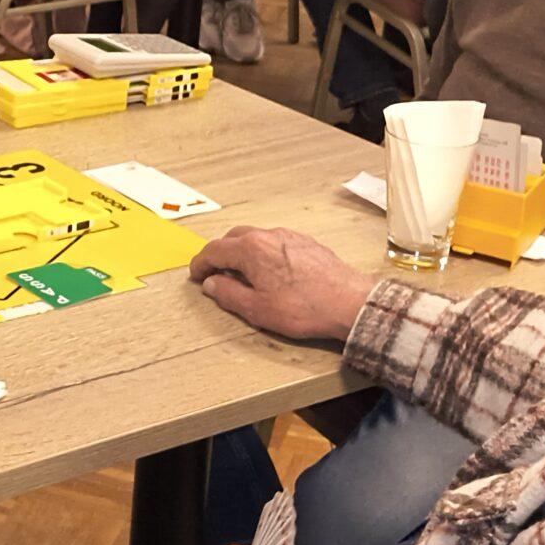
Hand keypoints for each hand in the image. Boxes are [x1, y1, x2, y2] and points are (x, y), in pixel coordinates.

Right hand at [189, 226, 376, 343]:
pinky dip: (263, 253)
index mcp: (250, 249)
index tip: (195, 275)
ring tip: (242, 275)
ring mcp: (289, 236)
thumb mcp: (256, 309)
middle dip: (220, 255)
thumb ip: (227, 294)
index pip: (214, 250)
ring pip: (255, 238)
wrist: (348, 302)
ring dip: (242, 253)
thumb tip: (210, 283)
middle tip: (215, 274)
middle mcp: (267, 235)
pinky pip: (274, 242)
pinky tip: (270, 272)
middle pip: (233, 238)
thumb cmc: (302, 308)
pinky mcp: (306, 242)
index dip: (200, 263)